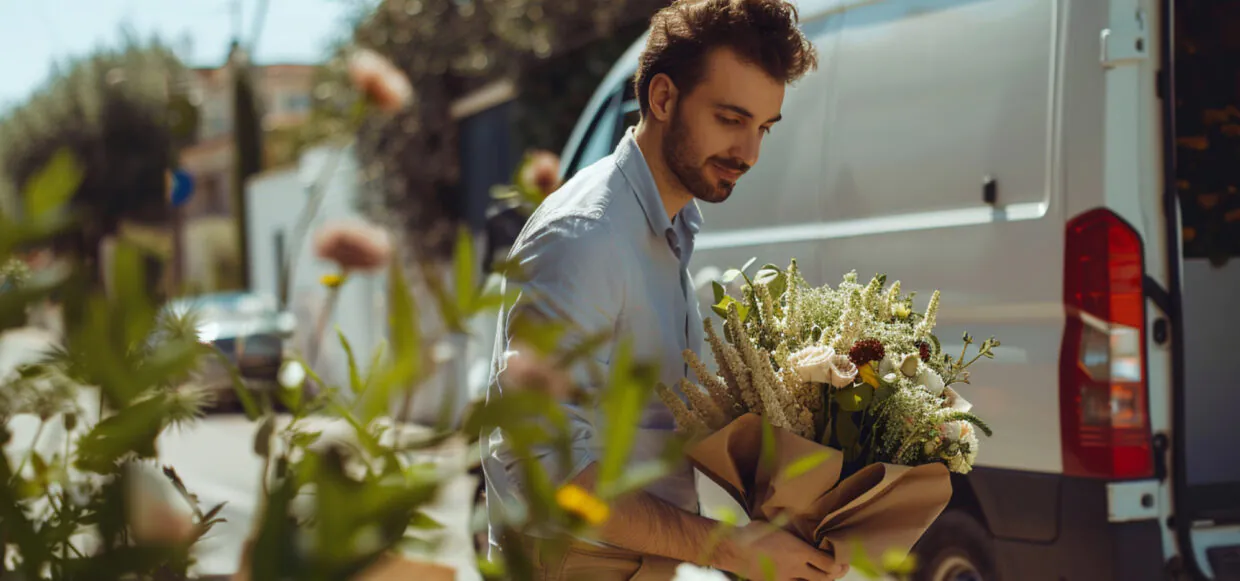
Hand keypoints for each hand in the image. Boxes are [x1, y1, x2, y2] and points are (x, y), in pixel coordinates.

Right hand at [713, 521, 848, 580]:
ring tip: (825, 575)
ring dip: (820, 580)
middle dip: (836, 574)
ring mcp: (785, 578)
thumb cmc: (753, 533)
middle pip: (824, 578)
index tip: (842, 558)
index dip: (839, 563)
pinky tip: (803, 578)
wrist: (733, 549)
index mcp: (799, 551)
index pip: (829, 563)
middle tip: (840, 568)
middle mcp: (796, 568)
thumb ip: (791, 523)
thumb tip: (797, 511)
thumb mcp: (777, 524)